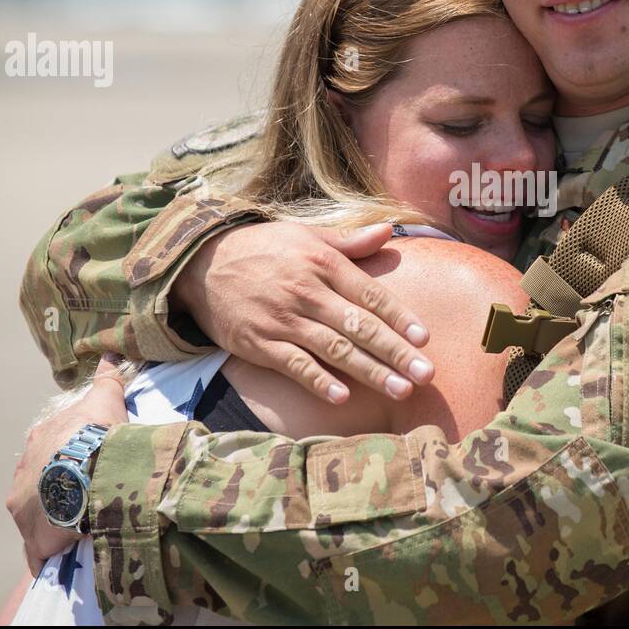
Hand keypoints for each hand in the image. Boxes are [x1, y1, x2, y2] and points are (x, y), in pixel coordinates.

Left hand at [6, 357, 128, 574]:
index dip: (65, 458)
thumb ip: (107, 379)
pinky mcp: (33, 537)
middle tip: (81, 498)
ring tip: (78, 528)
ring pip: (36, 517)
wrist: (86, 470)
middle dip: (54, 492)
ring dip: (52, 522)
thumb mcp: (104, 399)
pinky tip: (65, 556)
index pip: (47, 450)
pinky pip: (40, 550)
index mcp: (39, 441)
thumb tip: (112, 354)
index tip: (82, 465)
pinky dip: (50, 553)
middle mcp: (23, 473)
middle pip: (37, 485)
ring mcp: (24, 508)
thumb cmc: (94, 434)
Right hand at [170, 221, 433, 403]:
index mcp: (322, 265)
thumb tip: (388, 231)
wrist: (201, 265)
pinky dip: (318, 380)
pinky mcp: (259, 344)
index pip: (369, 294)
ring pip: (334, 349)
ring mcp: (283, 320)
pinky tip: (343, 397)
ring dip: (370, 371)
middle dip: (396, 351)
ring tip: (401, 389)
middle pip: (359, 326)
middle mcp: (306, 292)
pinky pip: (294, 365)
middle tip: (427, 374)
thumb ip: (349, 242)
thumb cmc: (263, 249)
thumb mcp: (305, 236)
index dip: (399, 317)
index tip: (425, 338)